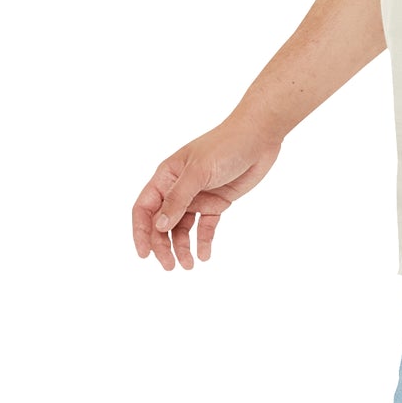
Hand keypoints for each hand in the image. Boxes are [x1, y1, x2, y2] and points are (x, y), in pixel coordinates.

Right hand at [131, 119, 280, 269]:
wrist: (260, 136)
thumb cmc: (226, 145)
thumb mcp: (199, 171)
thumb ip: (178, 199)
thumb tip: (158, 226)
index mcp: (167, 176)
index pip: (145, 208)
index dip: (141, 232)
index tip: (144, 255)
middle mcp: (179, 188)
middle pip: (162, 223)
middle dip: (163, 246)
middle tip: (170, 266)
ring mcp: (198, 196)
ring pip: (183, 228)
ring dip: (182, 247)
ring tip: (189, 265)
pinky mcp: (217, 202)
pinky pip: (205, 226)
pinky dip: (203, 241)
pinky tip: (204, 255)